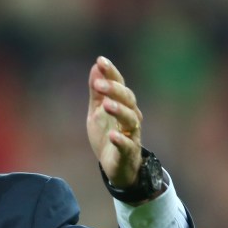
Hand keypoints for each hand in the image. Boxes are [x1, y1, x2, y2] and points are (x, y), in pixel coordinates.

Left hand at [86, 56, 143, 187]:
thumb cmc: (107, 134)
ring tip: (107, 105)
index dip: (111, 73)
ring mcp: (132, 134)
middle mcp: (131, 116)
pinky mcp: (128, 152)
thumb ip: (96, 91)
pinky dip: (120, 140)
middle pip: (127, 99)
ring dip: (119, 111)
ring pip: (130, 119)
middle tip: (99, 84)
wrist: (116, 166)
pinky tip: (112, 135)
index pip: (119, 85)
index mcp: (122, 104)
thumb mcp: (97, 111)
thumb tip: (95, 67)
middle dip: (114, 90)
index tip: (100, 60)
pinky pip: (127, 145)